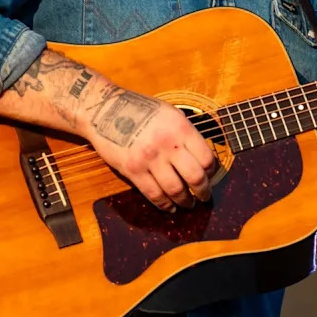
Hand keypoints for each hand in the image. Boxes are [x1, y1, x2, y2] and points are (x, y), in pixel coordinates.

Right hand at [79, 83, 216, 211]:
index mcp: (180, 127)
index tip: (210, 176)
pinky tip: (169, 207)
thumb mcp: (169, 113)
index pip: (206, 158)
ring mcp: (150, 158)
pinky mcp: (133, 170)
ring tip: (188, 204)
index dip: (212, 172)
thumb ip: (185, 133)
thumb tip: (201, 157)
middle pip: (195, 177)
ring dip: (185, 201)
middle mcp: (167, 144)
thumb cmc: (139, 109)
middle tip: (205, 196)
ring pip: (175, 190)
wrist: (104, 109)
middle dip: (203, 191)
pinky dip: (164, 205)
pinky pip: (153, 194)